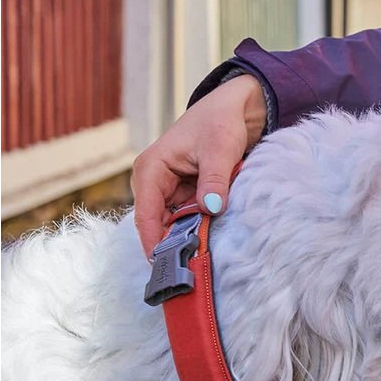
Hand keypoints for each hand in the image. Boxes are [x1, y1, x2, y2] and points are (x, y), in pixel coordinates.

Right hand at [131, 74, 267, 256]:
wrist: (235, 108)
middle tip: (189, 271)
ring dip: (186, 240)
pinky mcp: (185, 195)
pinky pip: (187, 219)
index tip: (166, 266)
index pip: (146, 215)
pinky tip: (208, 245)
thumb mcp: (219, 150)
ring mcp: (170, 190)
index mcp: (151, 169)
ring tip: (200, 262)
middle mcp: (154, 182)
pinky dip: (196, 231)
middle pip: (157, 225)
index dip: (154, 243)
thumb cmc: (220, 121)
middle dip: (171, 246)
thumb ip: (214, 179)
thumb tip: (210, 207)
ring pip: (173, 225)